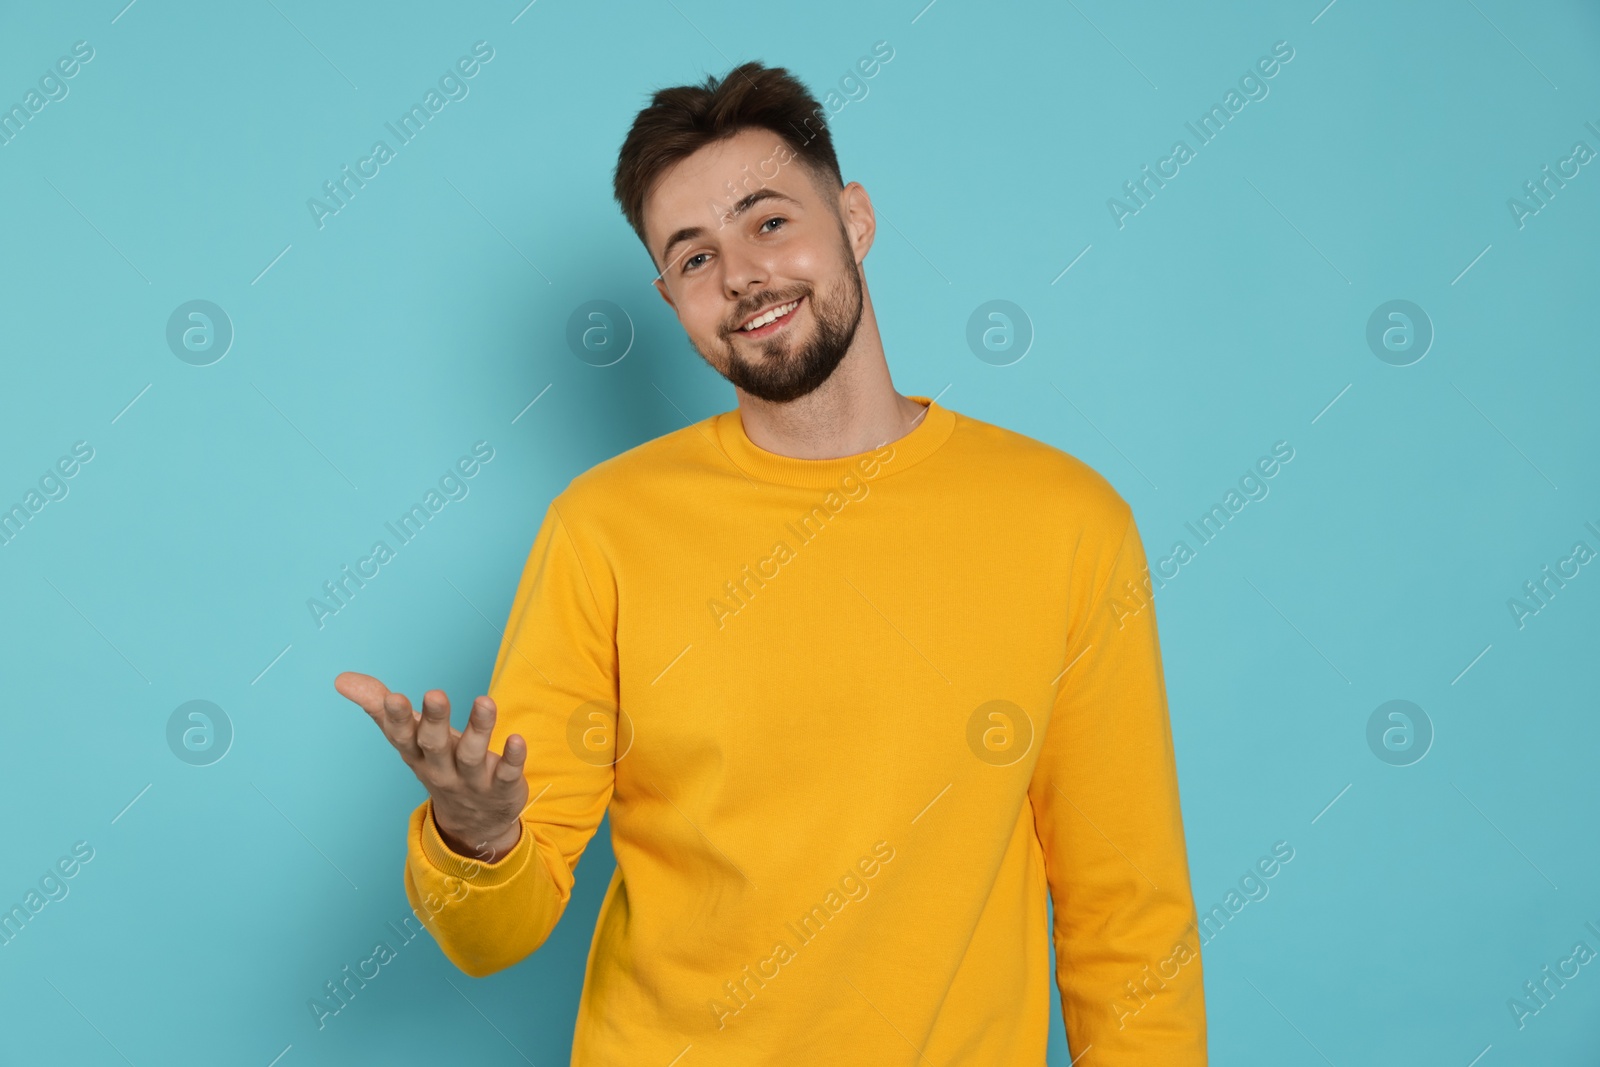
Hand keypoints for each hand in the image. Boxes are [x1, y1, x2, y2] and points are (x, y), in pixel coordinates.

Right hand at [335, 671, 527, 862]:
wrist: (473, 823)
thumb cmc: (439, 765)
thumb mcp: (410, 739)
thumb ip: (381, 707)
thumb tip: (342, 679)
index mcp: (417, 755)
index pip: (402, 737)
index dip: (397, 719)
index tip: (393, 697)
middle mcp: (441, 769)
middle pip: (435, 745)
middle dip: (435, 721)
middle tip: (435, 693)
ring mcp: (471, 781)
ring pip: (472, 756)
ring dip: (479, 729)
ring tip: (485, 702)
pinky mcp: (501, 786)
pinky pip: (506, 773)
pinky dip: (512, 758)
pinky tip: (517, 739)